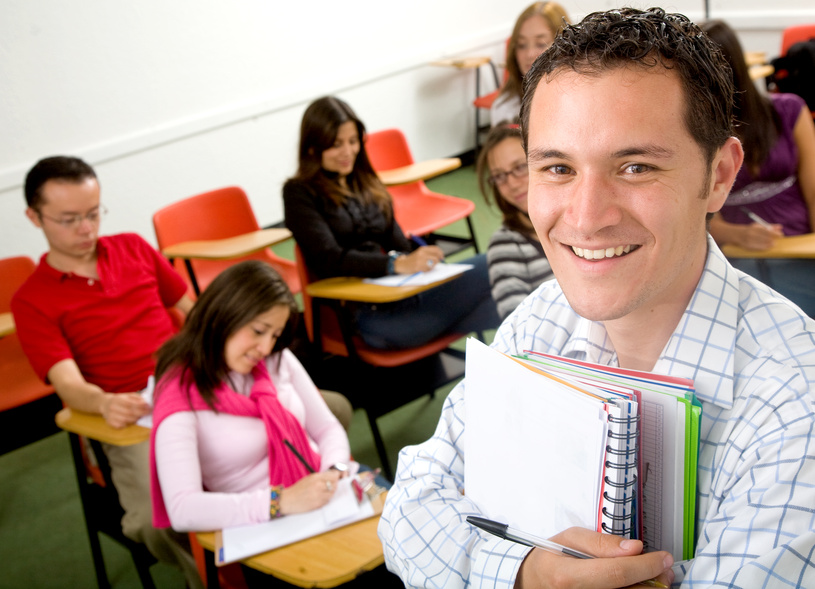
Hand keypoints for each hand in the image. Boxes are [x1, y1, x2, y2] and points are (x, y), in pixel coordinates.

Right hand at [100, 392, 149, 428]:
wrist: (104, 404)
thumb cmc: (119, 400)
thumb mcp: (127, 395)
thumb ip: (137, 398)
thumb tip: (145, 403)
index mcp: (117, 399)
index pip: (131, 404)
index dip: (141, 406)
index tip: (149, 407)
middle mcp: (113, 407)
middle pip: (129, 413)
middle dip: (140, 413)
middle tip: (147, 413)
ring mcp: (110, 416)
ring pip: (126, 420)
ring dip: (136, 419)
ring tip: (140, 416)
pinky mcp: (110, 423)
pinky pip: (122, 425)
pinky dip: (128, 423)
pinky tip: (131, 420)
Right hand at [278, 470, 341, 514]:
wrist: (288, 500)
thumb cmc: (298, 489)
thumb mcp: (309, 478)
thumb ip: (321, 477)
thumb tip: (332, 476)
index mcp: (316, 477)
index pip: (334, 475)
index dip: (336, 477)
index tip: (336, 478)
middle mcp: (319, 485)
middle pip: (335, 484)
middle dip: (334, 485)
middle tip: (331, 486)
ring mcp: (319, 495)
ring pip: (332, 493)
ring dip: (331, 493)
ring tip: (324, 492)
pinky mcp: (318, 504)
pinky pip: (327, 501)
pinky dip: (326, 499)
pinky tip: (321, 498)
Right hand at [393, 245, 443, 273]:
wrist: (402, 264)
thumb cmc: (412, 259)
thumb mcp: (420, 253)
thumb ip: (429, 253)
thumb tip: (439, 257)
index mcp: (423, 249)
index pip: (436, 249)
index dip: (441, 253)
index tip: (442, 257)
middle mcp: (422, 254)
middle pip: (436, 257)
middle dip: (437, 261)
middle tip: (435, 263)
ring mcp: (420, 261)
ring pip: (433, 264)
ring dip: (432, 266)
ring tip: (427, 266)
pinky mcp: (419, 267)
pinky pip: (428, 269)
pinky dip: (428, 270)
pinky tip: (423, 269)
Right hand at [514, 527, 672, 588]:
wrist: (533, 582)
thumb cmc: (551, 559)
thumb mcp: (569, 538)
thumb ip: (601, 542)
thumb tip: (633, 548)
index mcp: (569, 576)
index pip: (617, 573)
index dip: (646, 565)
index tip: (663, 557)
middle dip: (654, 580)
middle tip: (662, 567)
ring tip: (654, 576)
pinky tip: (639, 585)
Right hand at [734, 222, 783, 249]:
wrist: (734, 234)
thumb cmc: (748, 230)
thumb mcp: (758, 226)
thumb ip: (769, 226)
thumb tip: (780, 227)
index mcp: (754, 227)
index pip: (766, 230)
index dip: (774, 233)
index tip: (780, 235)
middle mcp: (751, 233)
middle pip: (764, 236)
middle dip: (772, 239)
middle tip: (777, 241)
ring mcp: (748, 240)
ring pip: (760, 242)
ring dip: (768, 244)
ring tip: (773, 244)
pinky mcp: (746, 246)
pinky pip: (756, 247)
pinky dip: (762, 248)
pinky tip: (767, 248)